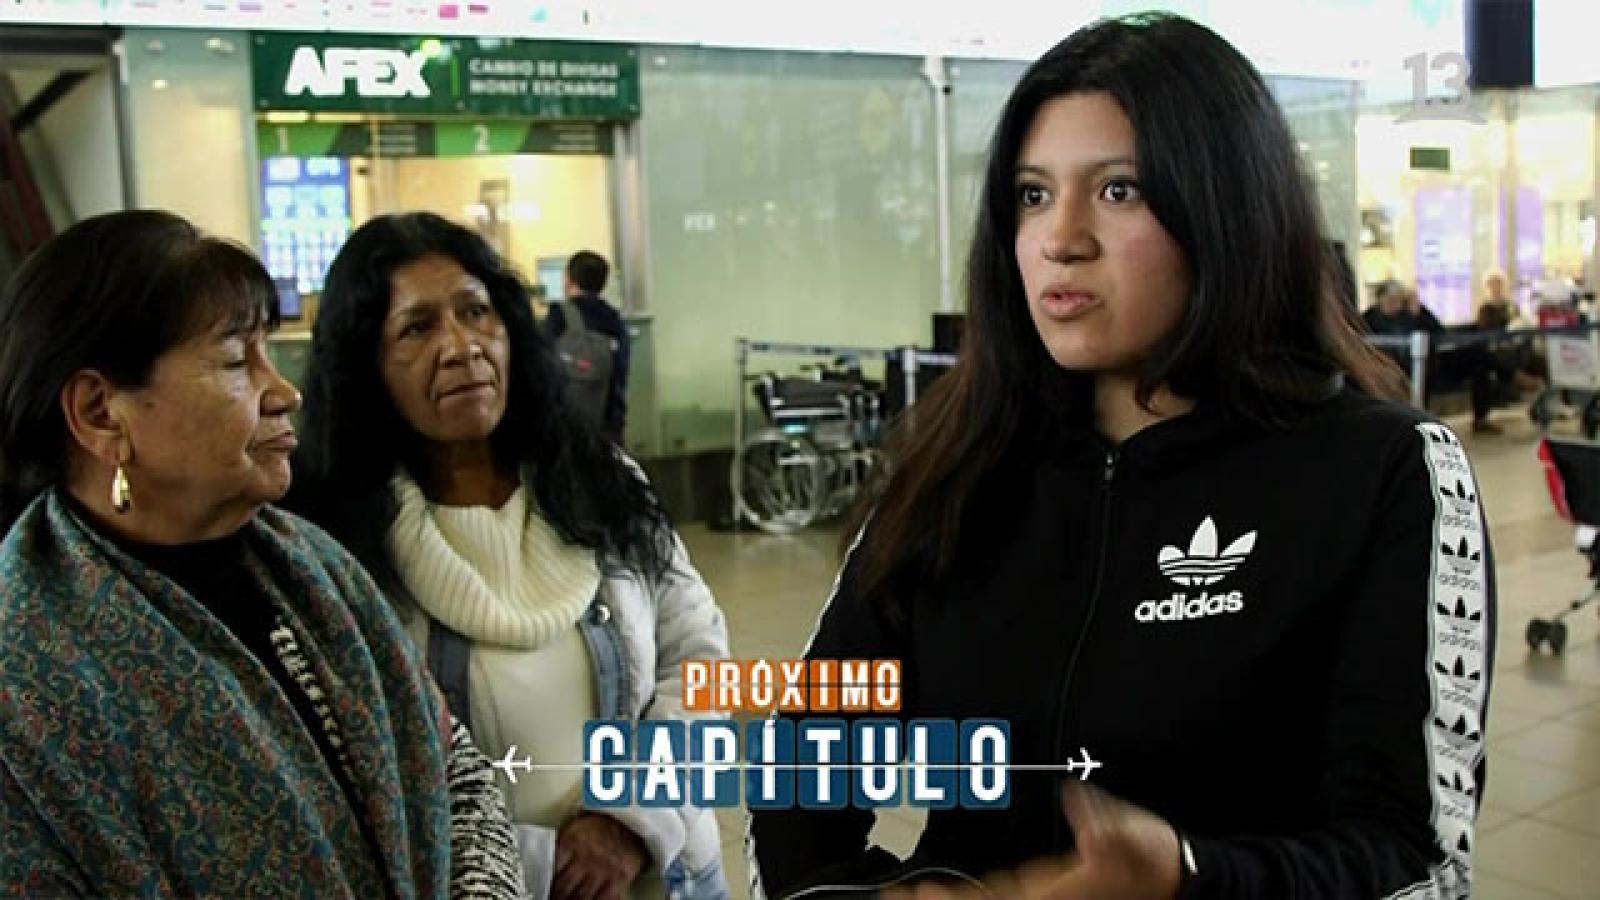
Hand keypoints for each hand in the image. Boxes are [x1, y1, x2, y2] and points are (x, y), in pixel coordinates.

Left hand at [552, 812, 648, 899]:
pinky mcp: (620, 876)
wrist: (633, 818)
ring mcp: (604, 868)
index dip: (546, 885)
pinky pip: (605, 898)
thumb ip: (561, 846)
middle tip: (554, 899)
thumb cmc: (601, 824)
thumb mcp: (576, 827)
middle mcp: (587, 856)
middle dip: (558, 897)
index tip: (543, 890)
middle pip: (565, 888)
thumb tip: (543, 864)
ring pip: (582, 897)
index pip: (552, 871)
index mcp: (572, 841)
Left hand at [881, 783, 1180, 899]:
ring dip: (945, 898)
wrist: (1171, 873)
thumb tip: (1078, 799)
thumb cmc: (1155, 858)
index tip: (917, 891)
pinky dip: (963, 892)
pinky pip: (993, 895)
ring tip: (906, 892)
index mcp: (1053, 891)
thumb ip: (1106, 824)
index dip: (952, 899)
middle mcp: (1039, 899)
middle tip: (895, 894)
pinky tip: (940, 886)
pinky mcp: (1042, 891)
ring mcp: (1038, 897)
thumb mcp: (1136, 835)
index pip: (992, 898)